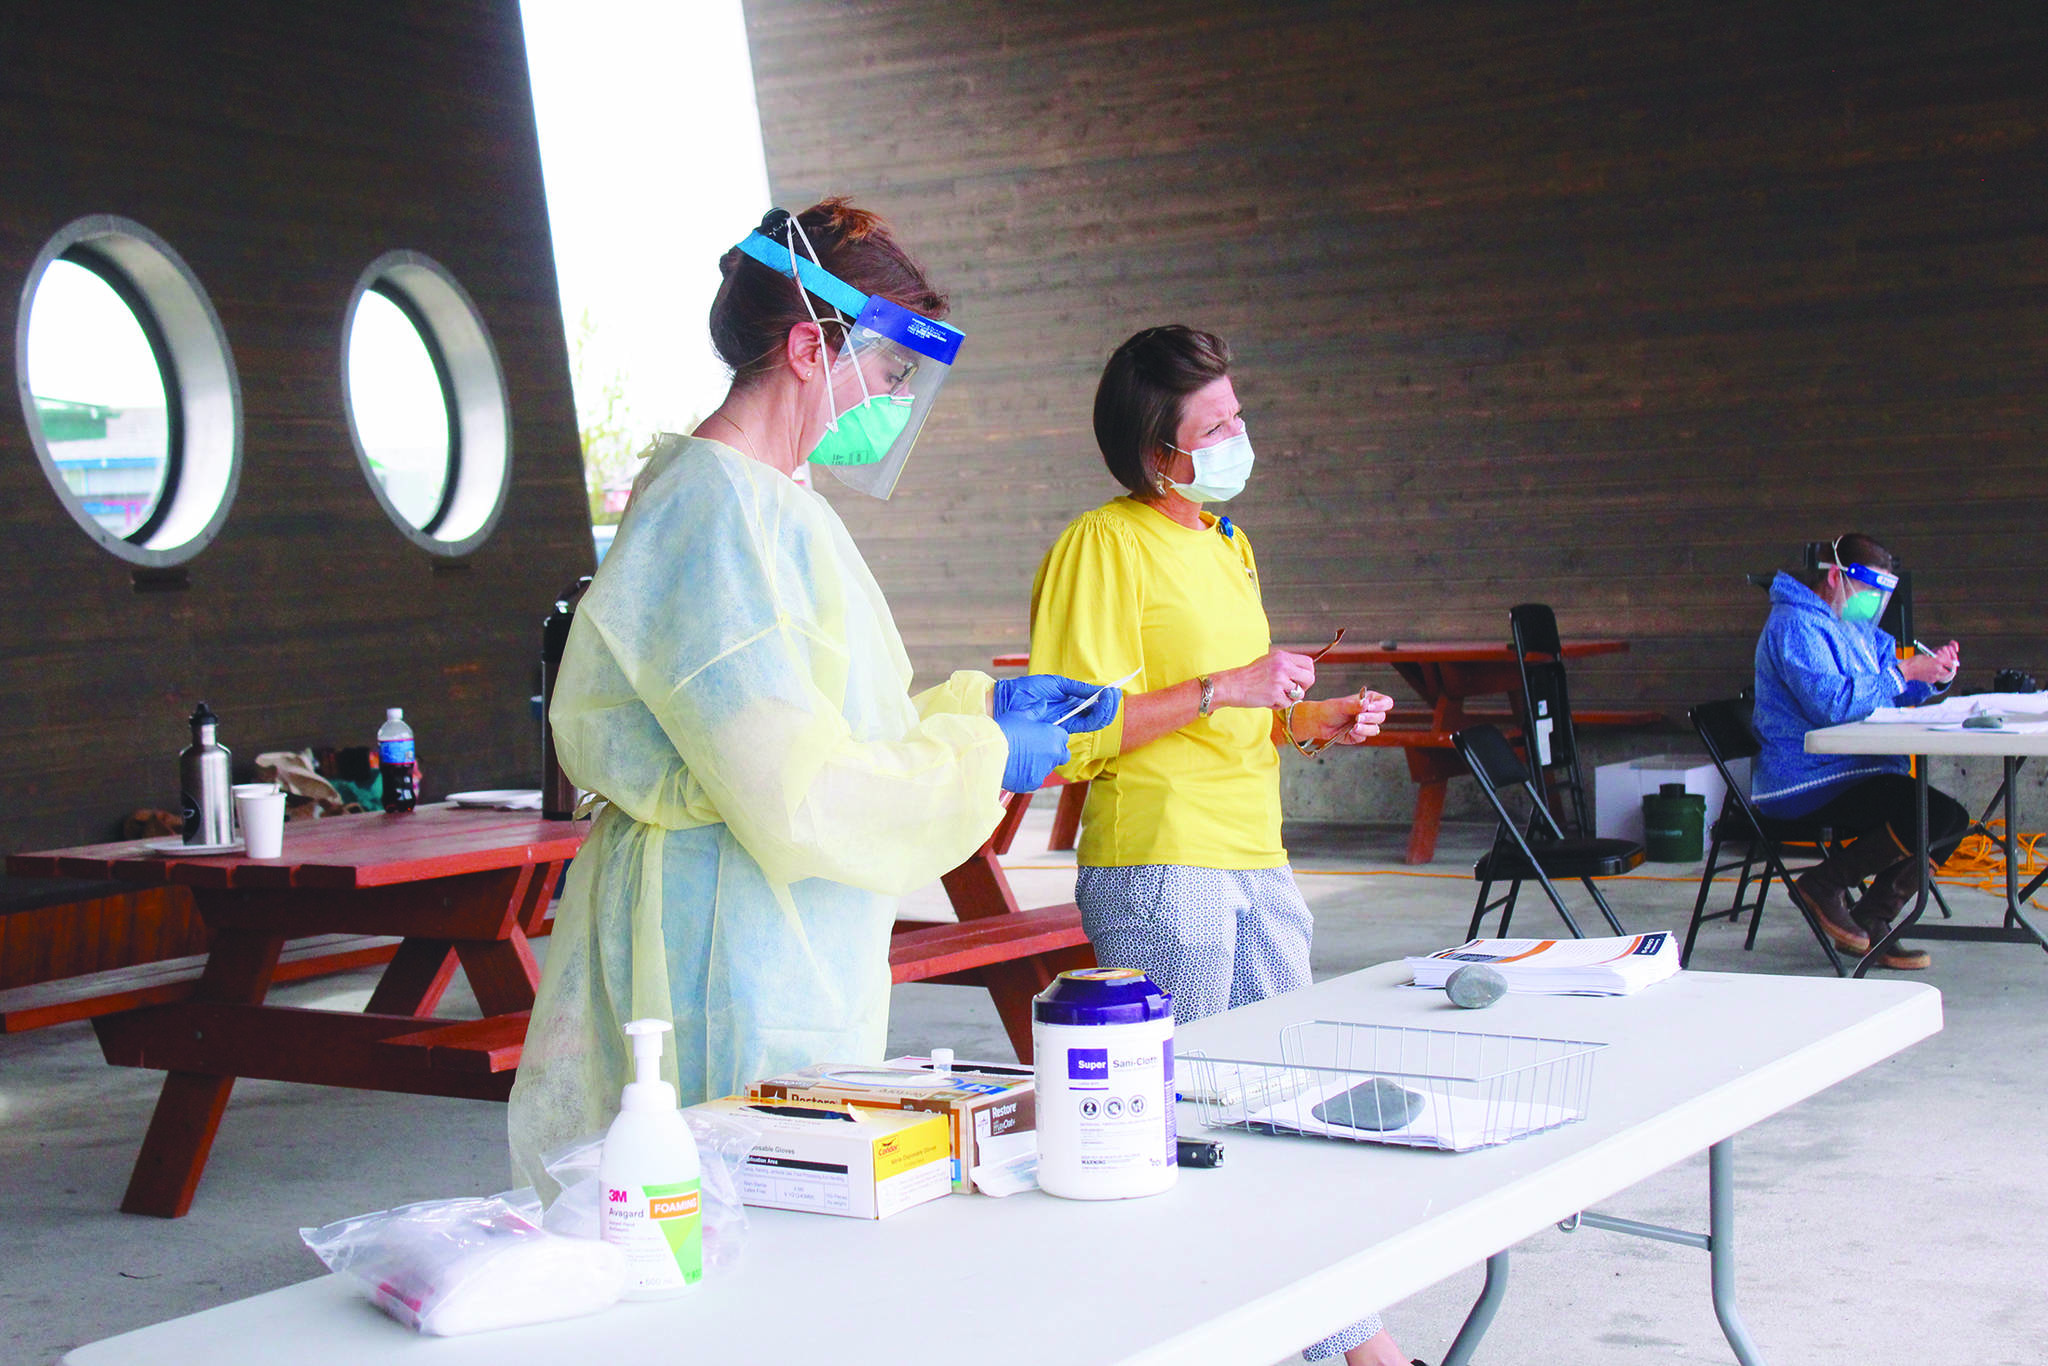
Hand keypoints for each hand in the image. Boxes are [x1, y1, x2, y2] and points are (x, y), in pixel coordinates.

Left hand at [993, 674, 1121, 733]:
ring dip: (1106, 709)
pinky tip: (1098, 705)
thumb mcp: (1055, 684)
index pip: (1092, 705)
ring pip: (1094, 722)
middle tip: (1115, 694)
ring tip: (1109, 697)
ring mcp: (1066, 723)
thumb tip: (1099, 690)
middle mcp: (1070, 715)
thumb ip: (1077, 688)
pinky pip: (1085, 725)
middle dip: (1109, 705)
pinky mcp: (1061, 730)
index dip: (1105, 700)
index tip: (1115, 690)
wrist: (1007, 700)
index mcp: (1068, 703)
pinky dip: (1095, 715)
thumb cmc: (1027, 690)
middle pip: (1097, 715)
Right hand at [996, 715, 1070, 793]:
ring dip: (1039, 764)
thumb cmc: (1004, 730)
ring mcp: (1044, 770)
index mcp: (1053, 736)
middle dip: (1054, 753)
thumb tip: (1043, 704)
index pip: (1063, 737)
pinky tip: (1015, 768)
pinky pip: (1035, 779)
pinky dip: (1028, 775)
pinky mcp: (1033, 782)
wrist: (989, 751)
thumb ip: (1035, 711)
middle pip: (1062, 755)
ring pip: (1047, 768)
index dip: (1053, 737)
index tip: (1042, 736)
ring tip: (1020, 758)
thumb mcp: (1020, 716)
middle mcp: (1054, 754)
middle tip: (1036, 749)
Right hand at [1214, 648, 1315, 708]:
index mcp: (1282, 656)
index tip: (1300, 680)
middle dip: (1303, 687)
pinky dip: (1278, 705)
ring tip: (1275, 694)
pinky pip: (1286, 704)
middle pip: (1309, 678)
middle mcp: (1283, 666)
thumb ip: (1286, 664)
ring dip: (1288, 698)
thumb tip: (1303, 673)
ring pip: (1298, 694)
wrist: (1232, 685)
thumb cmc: (1249, 675)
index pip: (1308, 663)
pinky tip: (1267, 699)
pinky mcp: (1274, 694)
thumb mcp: (1269, 661)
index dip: (1307, 674)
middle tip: (1293, 690)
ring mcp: (1279, 680)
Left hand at [1290, 690, 1397, 745]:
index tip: (1370, 707)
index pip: (1386, 702)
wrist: (1319, 722)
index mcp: (1369, 701)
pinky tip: (1350, 731)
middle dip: (1370, 717)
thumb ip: (1355, 705)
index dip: (1382, 705)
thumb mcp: (1342, 705)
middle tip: (1358, 717)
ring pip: (1375, 729)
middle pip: (1381, 717)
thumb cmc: (1330, 710)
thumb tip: (1366, 703)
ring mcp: (1366, 725)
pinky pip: (1365, 737)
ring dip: (1365, 728)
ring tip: (1354, 726)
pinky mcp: (1360, 735)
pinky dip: (1358, 734)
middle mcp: (1370, 713)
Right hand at [1901, 641, 1958, 684]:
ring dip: (1943, 672)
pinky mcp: (1931, 680)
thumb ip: (1938, 659)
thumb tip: (1945, 660)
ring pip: (1944, 675)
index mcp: (1938, 661)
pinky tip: (1930, 672)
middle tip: (1946, 665)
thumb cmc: (1916, 661)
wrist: (1907, 670)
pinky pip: (1937, 677)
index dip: (1950, 662)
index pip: (1950, 663)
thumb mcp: (1928, 656)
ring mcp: (1935, 676)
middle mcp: (1938, 669)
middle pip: (1949, 670)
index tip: (1949, 661)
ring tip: (1938, 668)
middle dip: (1948, 668)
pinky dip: (1936, 675)